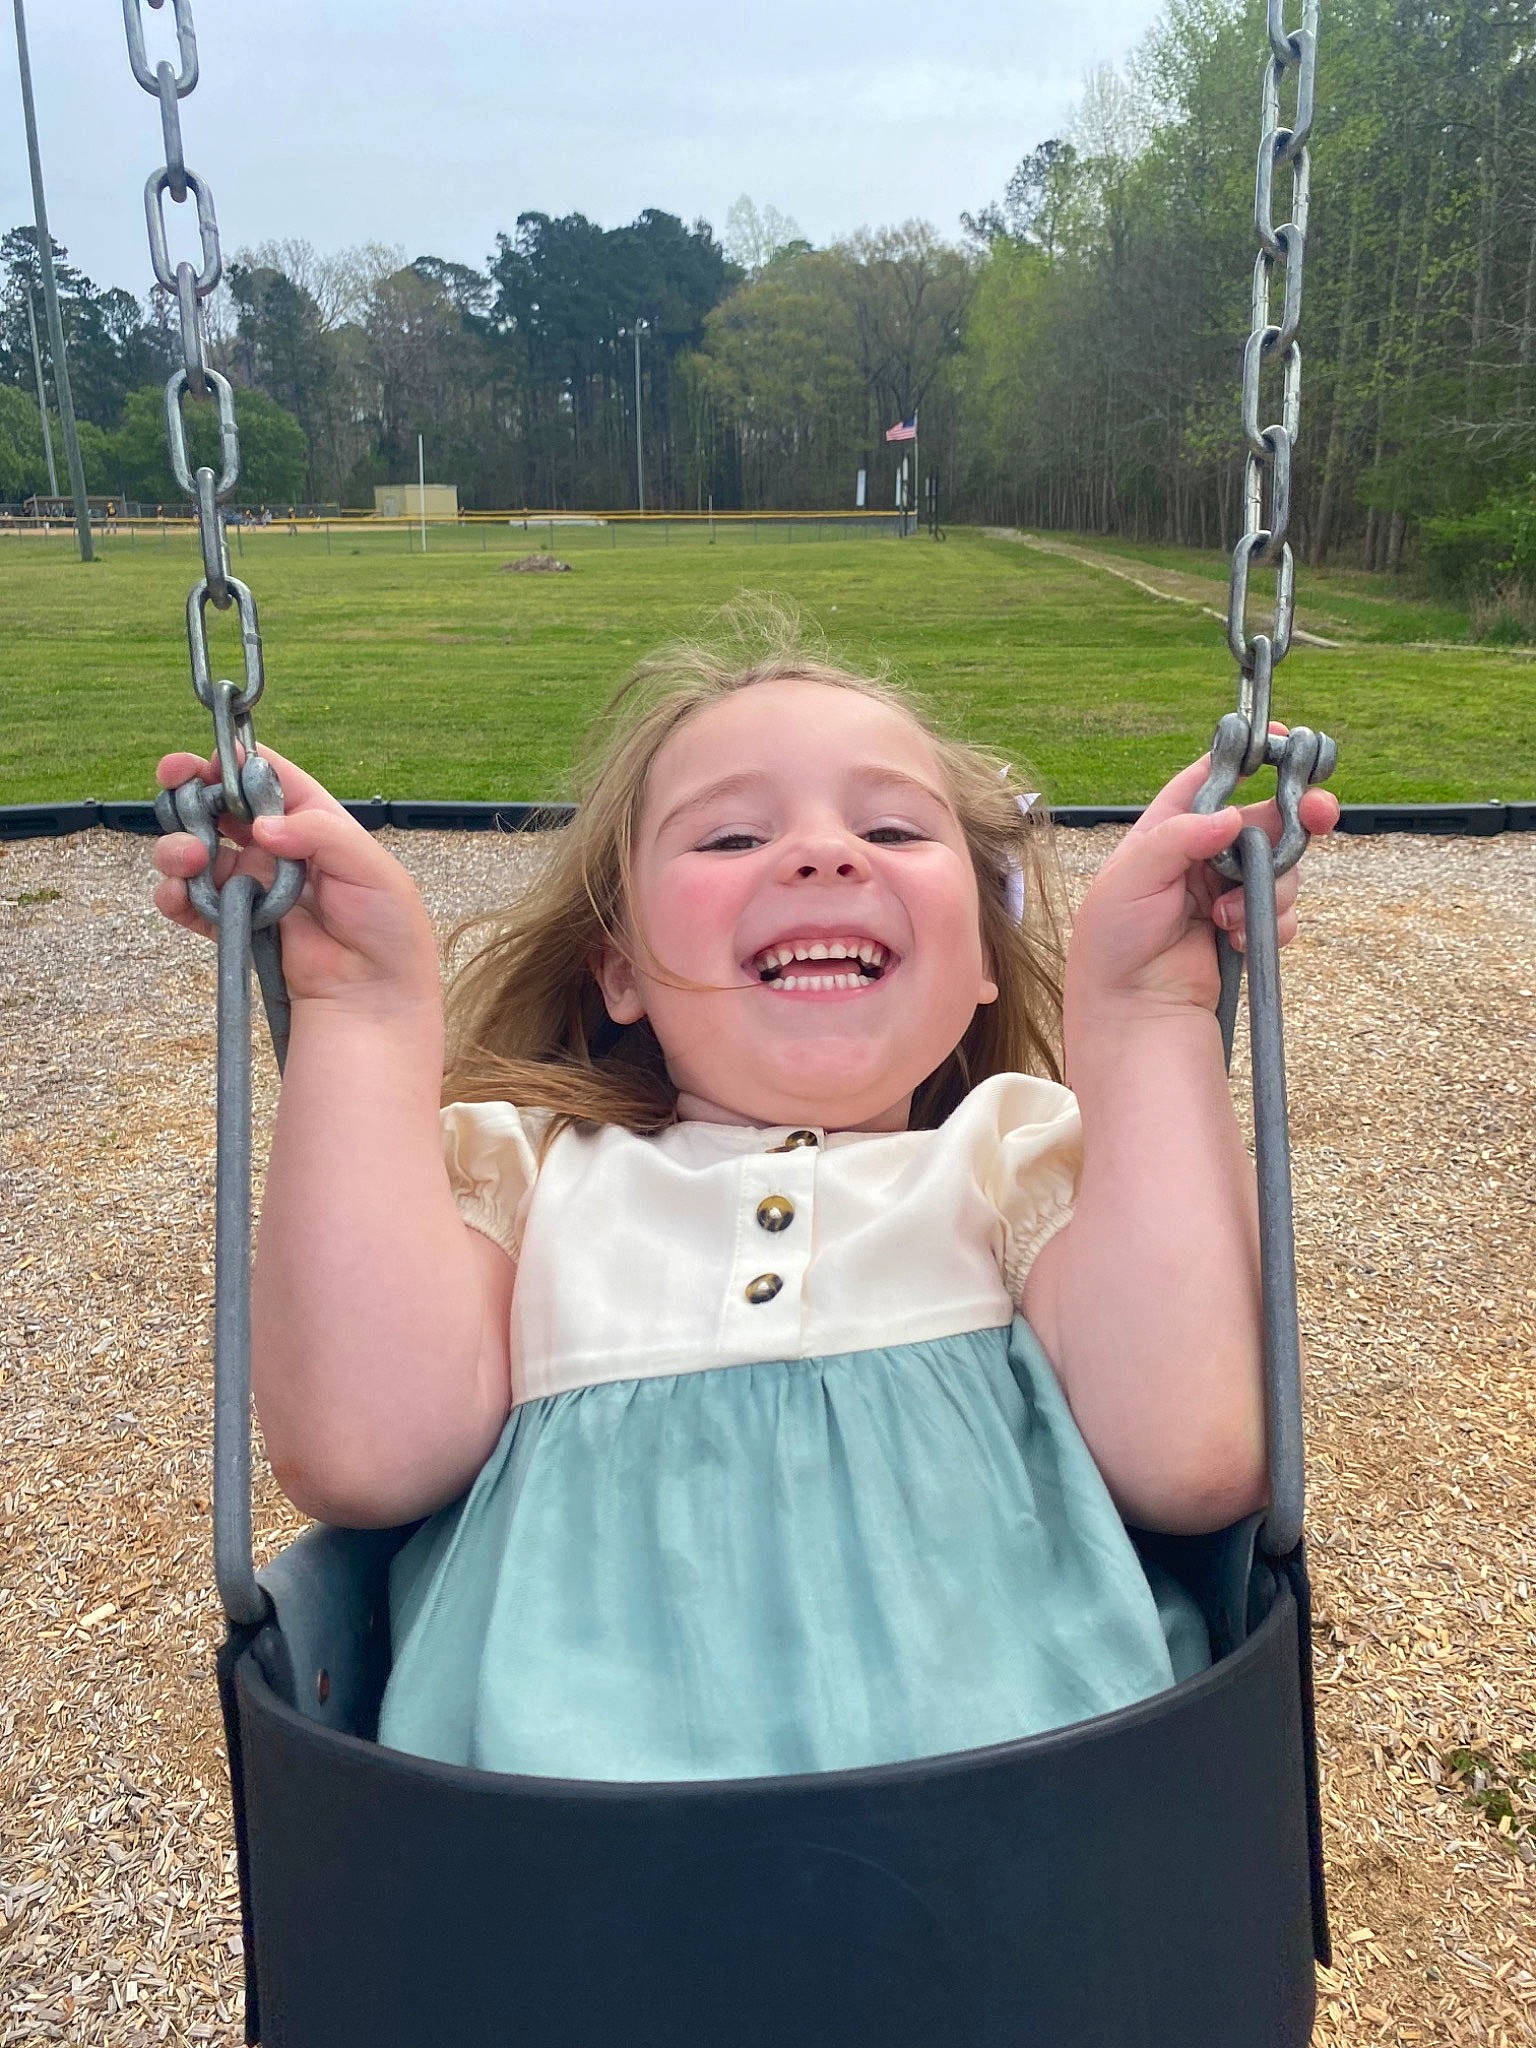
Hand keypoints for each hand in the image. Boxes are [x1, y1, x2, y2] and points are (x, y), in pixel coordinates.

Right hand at [151, 745, 441, 1012]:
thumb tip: (262, 827)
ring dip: (179, 846)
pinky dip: (175, 895)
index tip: (209, 760)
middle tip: (171, 780)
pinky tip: (176, 893)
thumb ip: (319, 833)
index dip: (237, 764)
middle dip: (191, 791)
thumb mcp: (370, 866)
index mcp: (314, 823)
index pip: (269, 780)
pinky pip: (192, 903)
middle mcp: (278, 849)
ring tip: (187, 856)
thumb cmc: (388, 927)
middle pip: (221, 808)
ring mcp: (252, 886)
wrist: (376, 997)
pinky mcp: (234, 925)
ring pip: (198, 852)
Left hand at [1067, 730, 1339, 1016]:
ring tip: (1226, 919)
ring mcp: (1227, 892)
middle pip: (1263, 820)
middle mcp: (1201, 857)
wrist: (1130, 1012)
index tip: (1280, 740)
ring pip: (1281, 867)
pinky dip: (1272, 924)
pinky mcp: (1247, 928)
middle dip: (1295, 816)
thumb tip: (1230, 816)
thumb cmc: (1114, 942)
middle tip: (1322, 812)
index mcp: (1166, 832)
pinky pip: (1283, 912)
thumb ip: (1177, 838)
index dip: (1243, 759)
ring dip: (1269, 888)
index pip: (1209, 782)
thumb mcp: (1130, 879)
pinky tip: (1237, 942)